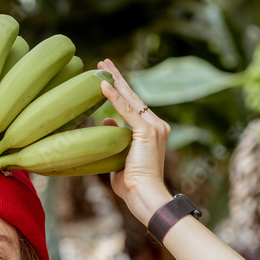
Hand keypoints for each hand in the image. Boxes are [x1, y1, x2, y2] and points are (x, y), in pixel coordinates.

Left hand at [97, 58, 171, 223]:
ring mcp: (154, 127)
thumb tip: (105, 121)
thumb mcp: (119, 156)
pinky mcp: (147, 131)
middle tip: (104, 63)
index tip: (107, 78)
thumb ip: (115, 137)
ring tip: (102, 66)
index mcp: (152, 132)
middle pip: (134, 96)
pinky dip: (114, 98)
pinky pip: (127, 110)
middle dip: (118, 78)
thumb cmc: (133, 185)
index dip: (120, 91)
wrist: (146, 196)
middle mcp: (157, 125)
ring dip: (115, 81)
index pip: (134, 105)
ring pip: (131, 99)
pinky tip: (103, 86)